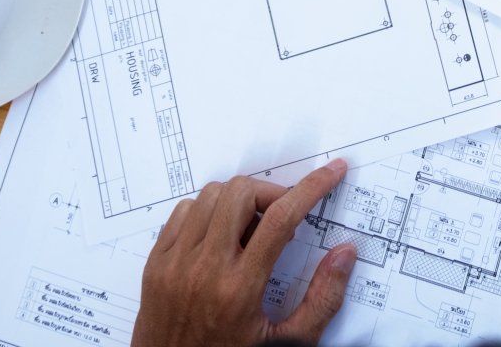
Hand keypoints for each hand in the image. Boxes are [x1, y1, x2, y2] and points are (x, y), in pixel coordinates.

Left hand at [135, 165, 354, 346]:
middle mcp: (204, 270)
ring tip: (250, 230)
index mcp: (240, 290)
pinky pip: (182, 212)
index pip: (280, 219)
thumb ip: (323, 299)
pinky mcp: (156, 264)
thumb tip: (344, 254)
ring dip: (238, 201)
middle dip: (271, 193)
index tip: (332, 172)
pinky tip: (220, 236)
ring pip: (210, 196)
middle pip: (240, 194)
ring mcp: (175, 264)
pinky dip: (206, 212)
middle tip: (283, 215)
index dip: (312, 187)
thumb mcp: (288, 343)